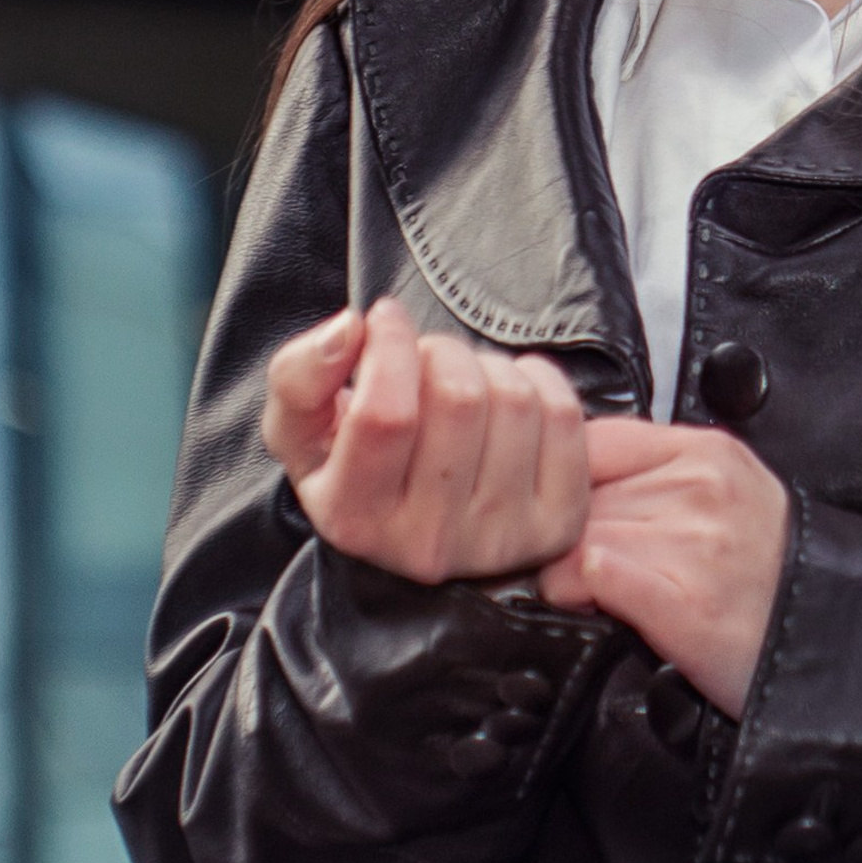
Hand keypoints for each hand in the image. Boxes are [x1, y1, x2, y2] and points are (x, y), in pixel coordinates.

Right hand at [261, 297, 589, 584]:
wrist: (417, 526)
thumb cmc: (354, 464)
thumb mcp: (300, 429)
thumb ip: (299, 375)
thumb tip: (351, 327)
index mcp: (356, 519)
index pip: (387, 412)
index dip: (389, 345)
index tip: (383, 320)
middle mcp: (429, 542)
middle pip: (458, 397)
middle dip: (440, 351)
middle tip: (425, 362)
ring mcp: (500, 539)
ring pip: (513, 400)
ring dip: (487, 365)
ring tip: (463, 385)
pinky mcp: (557, 525)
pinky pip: (562, 414)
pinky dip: (537, 380)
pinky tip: (506, 399)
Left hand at [538, 419, 790, 715]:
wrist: (829, 643)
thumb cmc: (765, 572)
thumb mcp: (721, 488)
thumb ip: (651, 470)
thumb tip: (566, 476)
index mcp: (705, 451)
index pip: (590, 442)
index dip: (566, 487)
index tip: (570, 519)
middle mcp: (701, 489)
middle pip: (577, 500)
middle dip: (568, 540)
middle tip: (589, 573)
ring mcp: (697, 545)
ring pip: (575, 541)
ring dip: (570, 576)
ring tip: (606, 597)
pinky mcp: (688, 606)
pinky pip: (598, 575)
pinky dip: (584, 593)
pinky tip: (608, 609)